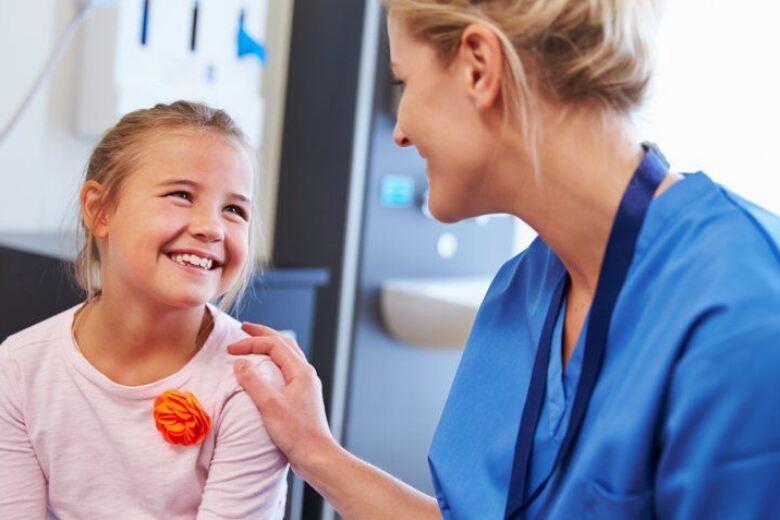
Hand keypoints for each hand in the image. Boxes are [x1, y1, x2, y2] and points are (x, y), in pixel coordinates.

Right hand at [228, 322, 336, 475]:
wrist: (315, 456)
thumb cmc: (295, 432)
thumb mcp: (269, 405)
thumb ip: (253, 381)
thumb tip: (240, 362)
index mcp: (301, 371)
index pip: (274, 345)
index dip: (251, 342)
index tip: (230, 349)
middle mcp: (306, 374)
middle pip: (284, 344)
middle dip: (263, 334)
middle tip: (244, 328)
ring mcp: (305, 385)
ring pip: (288, 356)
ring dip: (270, 346)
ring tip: (254, 343)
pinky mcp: (302, 397)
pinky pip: (287, 369)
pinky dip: (274, 362)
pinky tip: (265, 371)